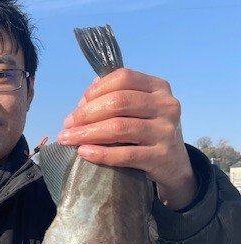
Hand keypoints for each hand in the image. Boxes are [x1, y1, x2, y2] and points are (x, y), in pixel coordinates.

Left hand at [57, 68, 197, 209]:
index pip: (123, 78)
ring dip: (87, 133)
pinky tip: (84, 152)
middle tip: (67, 125)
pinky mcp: (160, 157)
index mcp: (159, 87)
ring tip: (68, 139)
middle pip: (119, 102)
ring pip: (119, 128)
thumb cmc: (149, 132)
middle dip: (87, 113)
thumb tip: (83, 101)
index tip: (79, 105)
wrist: (175, 165)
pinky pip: (125, 155)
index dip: (96, 90)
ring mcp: (165, 131)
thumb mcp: (140, 110)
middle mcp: (166, 105)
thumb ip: (117, 99)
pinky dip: (100, 153)